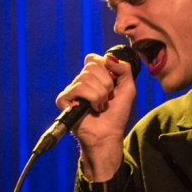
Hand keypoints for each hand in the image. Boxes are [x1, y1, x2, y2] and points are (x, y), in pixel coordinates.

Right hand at [55, 52, 136, 180]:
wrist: (108, 134)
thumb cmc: (117, 114)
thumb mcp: (128, 87)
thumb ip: (124, 69)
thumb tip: (108, 57)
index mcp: (92, 76)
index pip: (94, 59)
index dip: (106, 69)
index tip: (112, 85)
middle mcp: (80, 81)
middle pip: (92, 65)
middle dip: (106, 84)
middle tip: (107, 98)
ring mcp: (71, 90)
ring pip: (86, 77)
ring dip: (100, 94)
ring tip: (100, 106)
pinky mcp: (63, 99)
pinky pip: (79, 87)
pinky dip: (91, 98)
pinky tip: (92, 109)